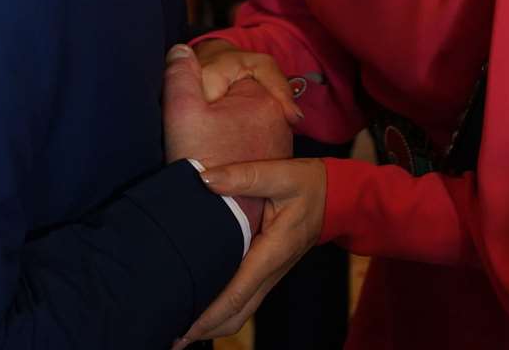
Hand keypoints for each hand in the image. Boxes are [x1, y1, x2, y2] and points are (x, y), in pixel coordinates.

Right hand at [162, 46, 291, 230]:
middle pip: (235, 90)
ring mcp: (276, 139)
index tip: (191, 108)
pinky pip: (246, 135)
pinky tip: (214, 154)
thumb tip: (181, 51)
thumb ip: (180, 73)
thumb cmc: (197, 164)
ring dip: (220, 119)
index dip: (199, 82)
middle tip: (194, 125)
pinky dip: (229, 139)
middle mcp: (277, 117)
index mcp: (261, 98)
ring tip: (202, 142)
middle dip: (212, 98)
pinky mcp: (267, 159)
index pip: (226, 68)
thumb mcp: (181, 112)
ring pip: (240, 113)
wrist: (213, 218)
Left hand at [173, 159, 326, 347]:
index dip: (209, 314)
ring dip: (213, 323)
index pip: (236, 293)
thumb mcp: (281, 174)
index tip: (184, 328)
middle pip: (236, 314)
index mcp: (272, 252)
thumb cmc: (310, 186)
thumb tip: (206, 179)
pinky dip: (224, 310)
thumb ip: (243, 176)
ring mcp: (271, 275)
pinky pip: (245, 299)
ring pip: (241, 312)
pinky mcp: (268, 271)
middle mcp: (272, 271)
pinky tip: (204, 305)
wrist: (338, 197)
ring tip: (181, 328)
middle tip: (171, 337)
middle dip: (205, 329)